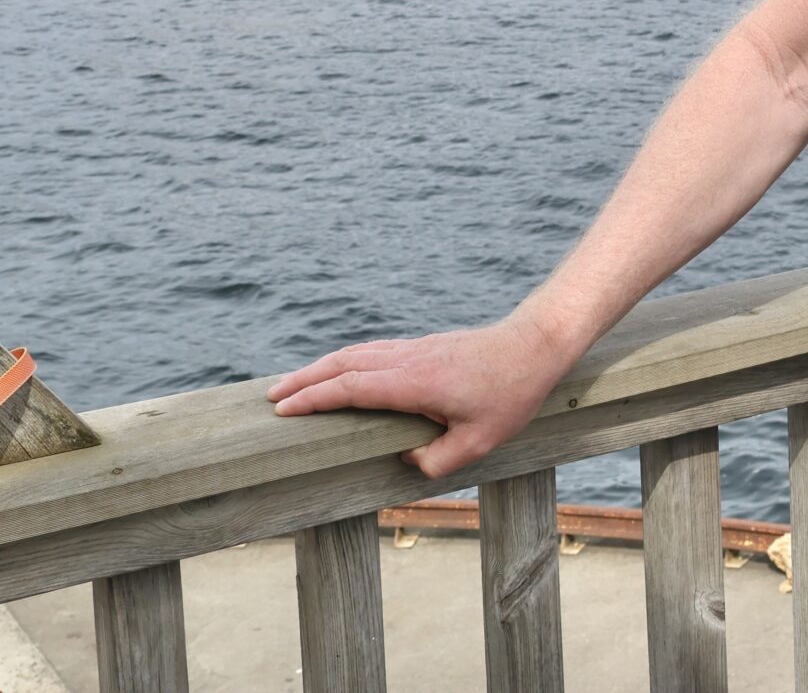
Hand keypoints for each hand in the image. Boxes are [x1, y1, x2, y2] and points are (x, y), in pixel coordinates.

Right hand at [266, 313, 576, 479]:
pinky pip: (373, 351)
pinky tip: (340, 372)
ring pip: (356, 354)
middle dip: (304, 381)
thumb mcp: (479, 441)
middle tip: (270, 399)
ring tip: (293, 384)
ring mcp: (415, 349)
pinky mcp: (424, 347)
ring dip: (321, 368)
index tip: (284, 410)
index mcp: (413, 382)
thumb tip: (406, 462)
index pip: (351, 389)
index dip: (315, 399)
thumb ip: (437, 460)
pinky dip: (345, 360)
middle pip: (343, 365)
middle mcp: (407, 360)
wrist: (538, 344)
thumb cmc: (512, 394)